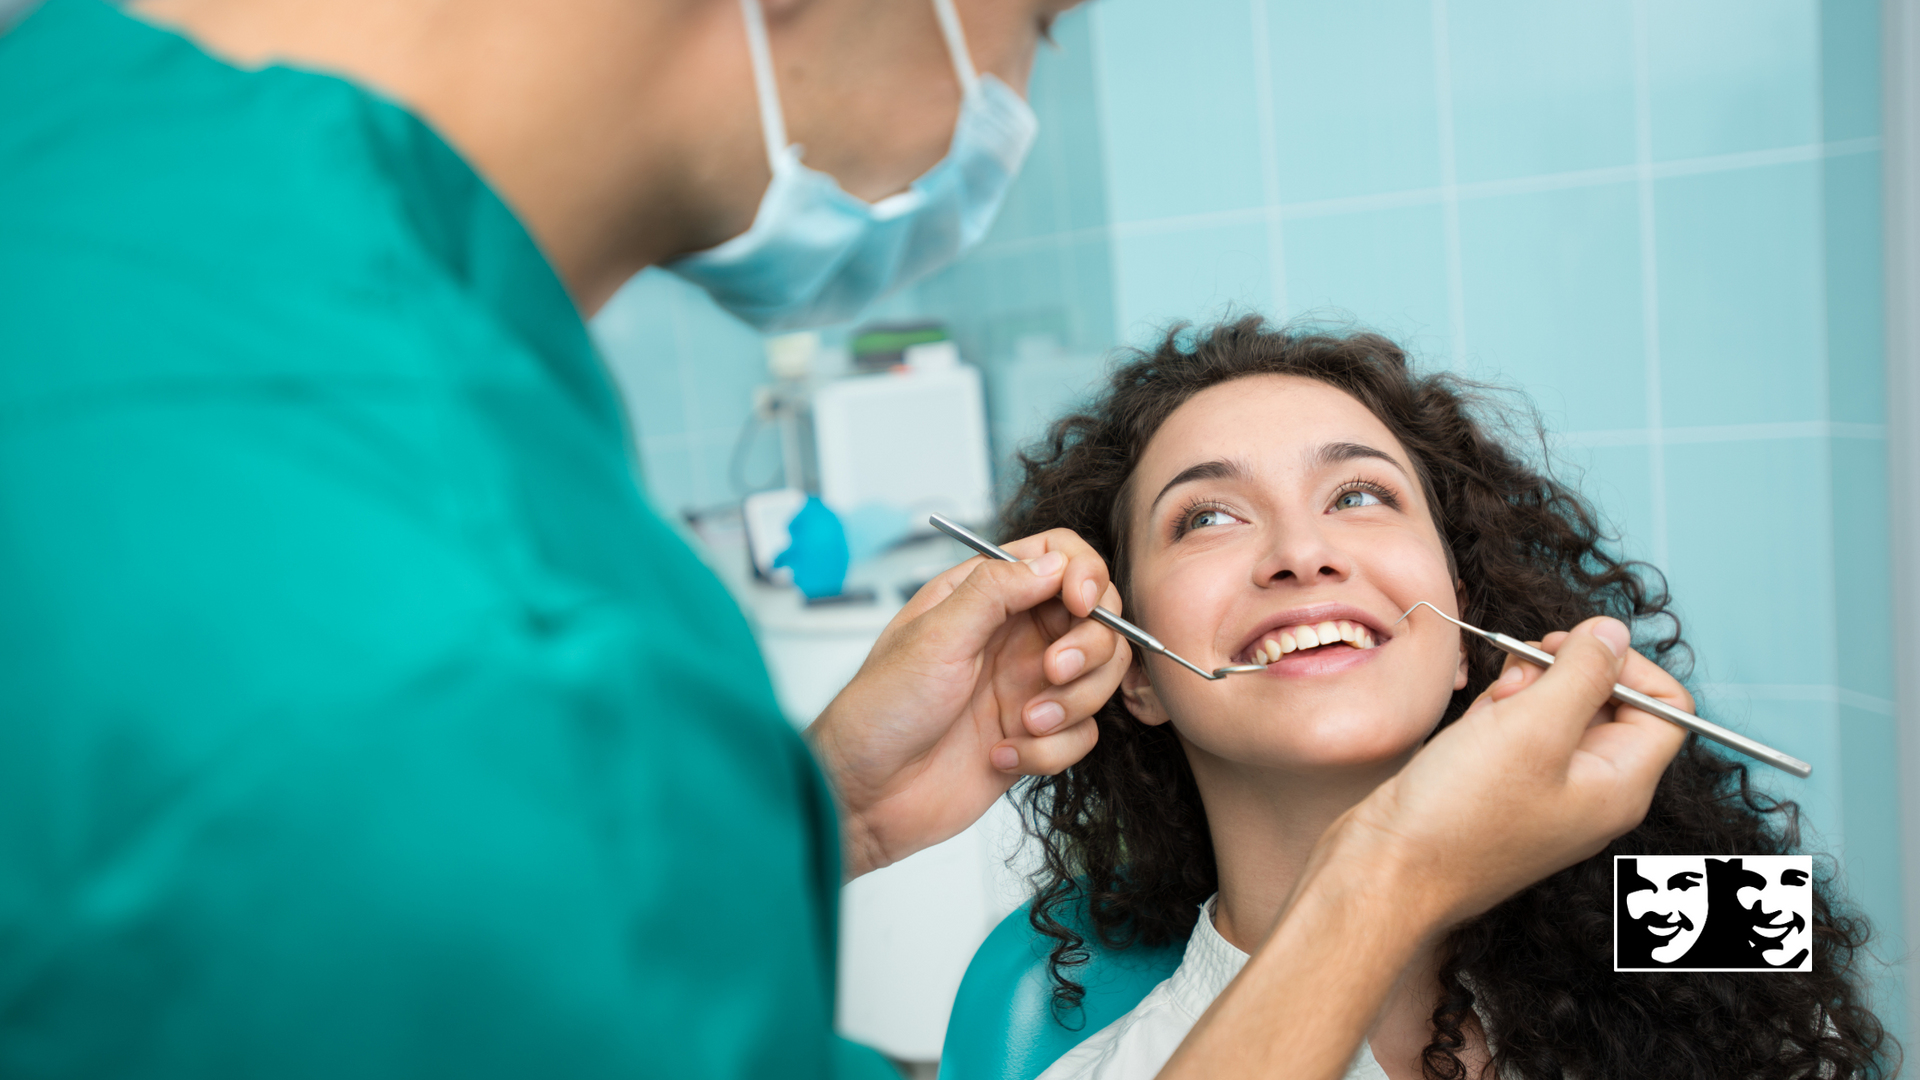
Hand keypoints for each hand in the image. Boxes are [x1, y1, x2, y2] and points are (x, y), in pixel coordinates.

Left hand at [804, 529, 1129, 879]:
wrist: (866, 797)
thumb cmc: (880, 712)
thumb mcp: (934, 637)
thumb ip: (996, 591)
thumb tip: (1054, 563)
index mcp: (984, 598)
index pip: (1058, 558)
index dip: (1084, 575)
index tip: (1080, 604)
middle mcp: (1013, 637)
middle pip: (1094, 619)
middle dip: (1088, 646)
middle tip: (1053, 671)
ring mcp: (1028, 687)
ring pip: (1098, 677)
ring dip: (1072, 703)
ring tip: (1025, 723)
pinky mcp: (1035, 737)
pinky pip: (1081, 734)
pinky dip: (1051, 750)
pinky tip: (1001, 755)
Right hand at [1338, 617, 1689, 927]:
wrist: (1387, 870)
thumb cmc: (1460, 813)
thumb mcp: (1532, 726)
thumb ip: (1583, 672)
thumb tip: (1614, 632)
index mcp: (1621, 784)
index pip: (1667, 707)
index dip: (1628, 666)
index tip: (1574, 649)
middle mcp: (1592, 790)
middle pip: (1608, 702)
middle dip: (1563, 674)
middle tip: (1520, 678)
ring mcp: (1548, 791)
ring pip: (1557, 710)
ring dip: (1523, 692)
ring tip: (1489, 711)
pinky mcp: (1505, 789)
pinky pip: (1518, 733)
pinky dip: (1496, 716)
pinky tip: (1470, 729)